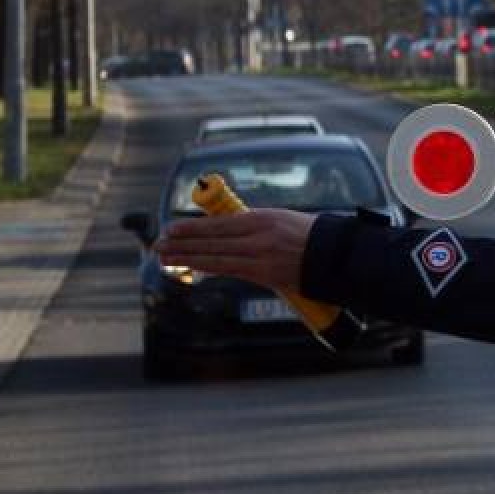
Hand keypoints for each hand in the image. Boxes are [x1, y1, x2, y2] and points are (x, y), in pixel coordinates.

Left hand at [154, 209, 316, 292]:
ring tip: (165, 257)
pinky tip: (191, 268)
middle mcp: (258, 236)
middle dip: (183, 243)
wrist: (335, 255)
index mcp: (262, 218)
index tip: (171, 229)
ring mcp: (260, 257)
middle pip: (212, 240)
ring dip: (188, 258)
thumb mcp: (279, 220)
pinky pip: (230, 270)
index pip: (218, 224)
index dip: (192, 228)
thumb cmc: (309, 236)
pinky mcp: (264, 275)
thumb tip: (225, 232)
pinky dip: (208, 268)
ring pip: (216, 257)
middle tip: (159, 244)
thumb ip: (252, 226)